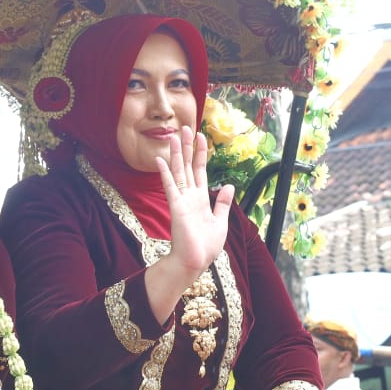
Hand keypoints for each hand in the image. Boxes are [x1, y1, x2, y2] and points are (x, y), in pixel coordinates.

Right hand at [155, 126, 235, 278]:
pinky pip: (170, 185)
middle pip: (188, 166)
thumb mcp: (220, 221)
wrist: (196, 261)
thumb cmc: (206, 246)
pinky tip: (161, 159)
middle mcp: (190, 196)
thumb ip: (223, 203)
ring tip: (175, 136)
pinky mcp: (176, 206)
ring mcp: (182, 200)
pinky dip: (166, 172)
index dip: (201, 153)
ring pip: (179, 171)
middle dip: (188, 147)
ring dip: (177, 153)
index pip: (200, 170)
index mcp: (201, 198)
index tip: (201, 136)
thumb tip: (228, 185)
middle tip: (185, 127)